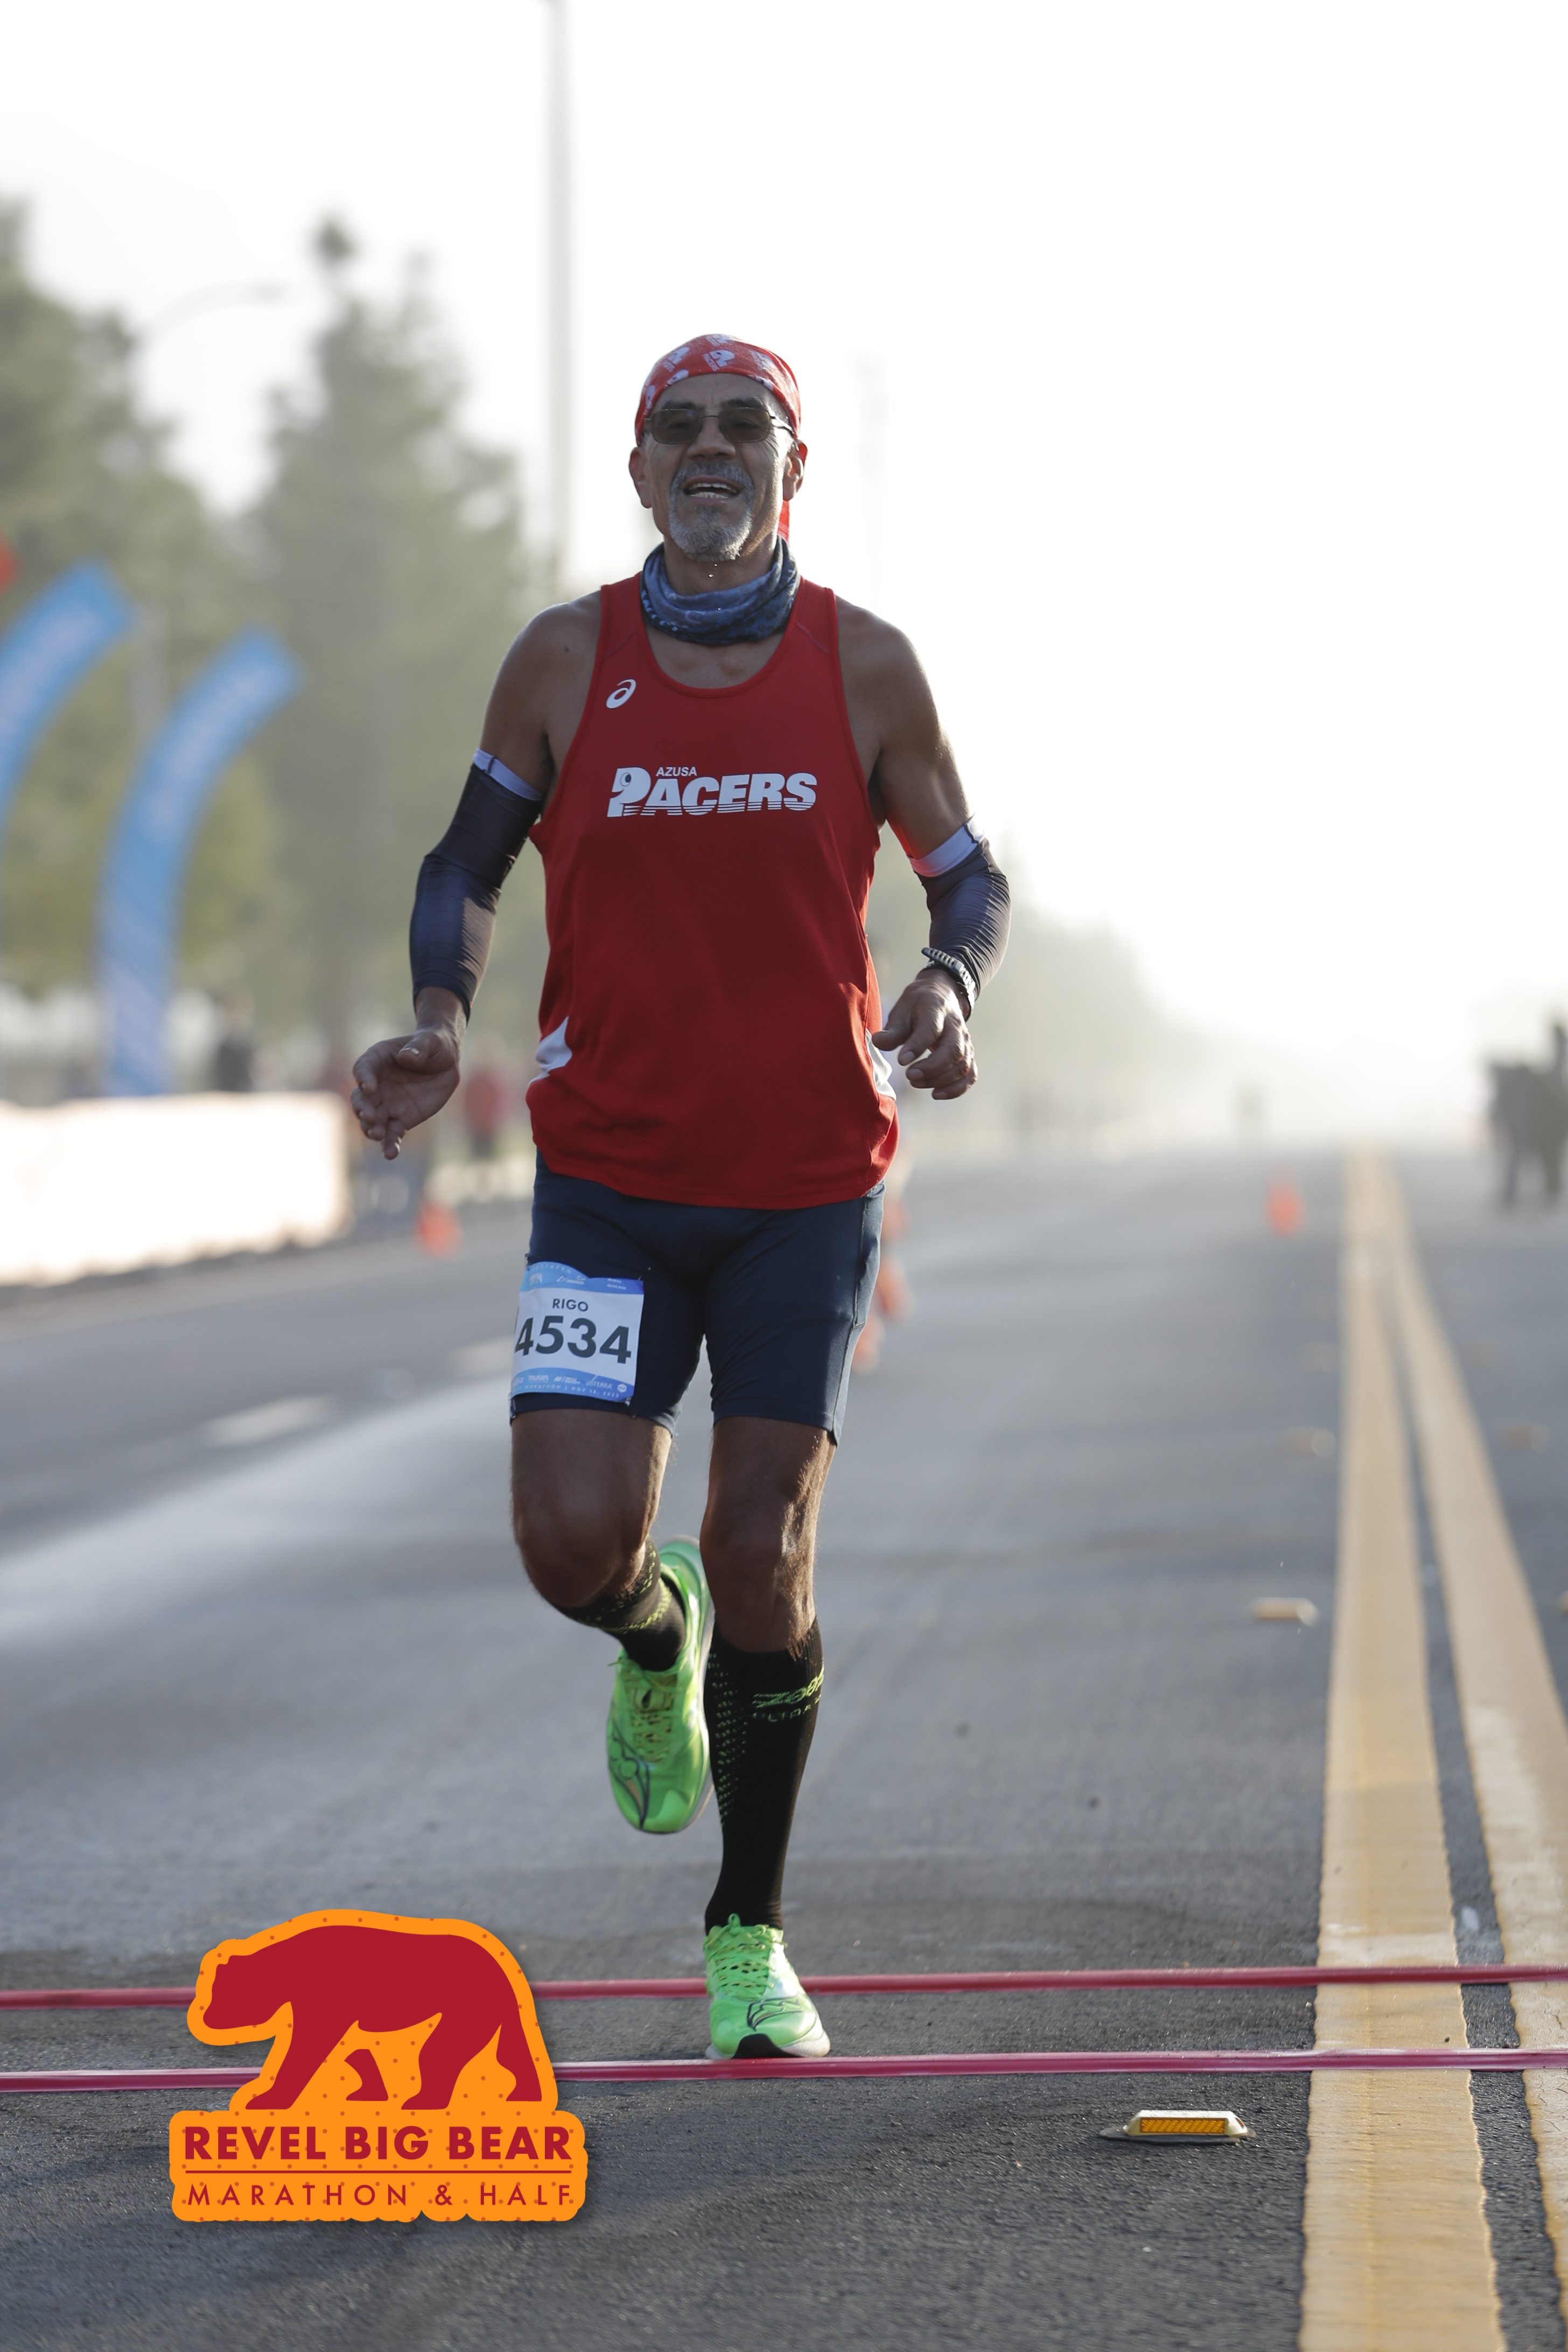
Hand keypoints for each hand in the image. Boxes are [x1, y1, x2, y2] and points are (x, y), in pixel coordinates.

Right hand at [351, 1023, 461, 1158]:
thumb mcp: (429, 1041)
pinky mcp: (401, 1119)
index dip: (364, 1078)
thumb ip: (417, 1048)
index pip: (363, 1069)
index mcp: (377, 1059)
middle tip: (370, 1117)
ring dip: (372, 1129)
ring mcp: (387, 1104)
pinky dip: (390, 1144)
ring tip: (378, 1135)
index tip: (369, 1087)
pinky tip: (391, 1154)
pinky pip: (392, 1134)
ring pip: (373, 1121)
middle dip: (363, 1109)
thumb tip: (406, 1057)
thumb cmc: (432, 1045)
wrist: (444, 1061)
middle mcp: (376, 1085)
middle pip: (361, 1099)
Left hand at [873, 970, 975, 1099]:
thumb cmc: (917, 1006)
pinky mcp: (968, 1054)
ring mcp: (965, 1041)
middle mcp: (955, 1026)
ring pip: (962, 1065)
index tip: (901, 1061)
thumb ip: (893, 1030)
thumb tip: (878, 1042)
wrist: (942, 997)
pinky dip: (956, 1088)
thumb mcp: (902, 1010)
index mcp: (936, 1010)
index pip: (931, 1029)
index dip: (917, 1046)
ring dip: (940, 1080)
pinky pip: (970, 1074)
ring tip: (916, 1083)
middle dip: (931, 1068)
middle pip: (953, 1050)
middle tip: (910, 1076)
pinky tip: (936, 1093)